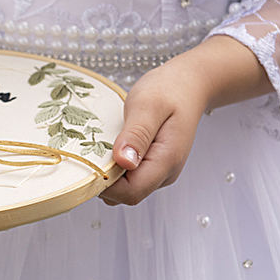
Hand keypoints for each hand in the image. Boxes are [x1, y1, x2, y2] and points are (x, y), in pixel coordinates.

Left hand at [99, 34, 271, 205]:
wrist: (189, 84)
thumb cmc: (170, 89)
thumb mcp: (149, 104)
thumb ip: (137, 134)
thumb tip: (123, 162)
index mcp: (166, 160)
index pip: (132, 193)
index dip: (106, 184)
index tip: (90, 162)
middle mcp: (164, 172)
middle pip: (126, 195)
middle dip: (104, 180)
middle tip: (90, 150)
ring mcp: (159, 171)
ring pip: (125, 188)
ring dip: (108, 173)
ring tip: (101, 145)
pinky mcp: (152, 165)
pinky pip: (128, 177)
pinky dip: (114, 167)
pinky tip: (109, 146)